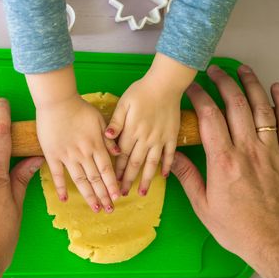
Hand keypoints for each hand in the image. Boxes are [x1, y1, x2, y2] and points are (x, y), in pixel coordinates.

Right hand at [27, 66, 119, 212]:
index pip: (107, 170)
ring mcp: (67, 156)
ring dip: (88, 196)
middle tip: (109, 209)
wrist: (56, 101)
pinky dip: (61, 188)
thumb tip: (119, 152)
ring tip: (95, 208)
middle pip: (95, 179)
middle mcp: (83, 154)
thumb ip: (109, 137)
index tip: (117, 197)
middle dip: (103, 195)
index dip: (112, 185)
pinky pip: (57, 175)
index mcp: (96, 145)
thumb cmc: (79, 108)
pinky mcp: (52, 155)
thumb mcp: (100, 119)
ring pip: (80, 181)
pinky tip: (65, 200)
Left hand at [106, 53, 195, 195]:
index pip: (121, 155)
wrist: (166, 83)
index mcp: (132, 131)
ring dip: (146, 179)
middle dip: (128, 180)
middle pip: (135, 163)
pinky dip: (167, 166)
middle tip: (122, 194)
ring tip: (141, 192)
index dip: (116, 170)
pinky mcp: (172, 136)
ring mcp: (160, 139)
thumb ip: (115, 122)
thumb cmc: (141, 91)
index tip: (112, 182)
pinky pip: (169, 155)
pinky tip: (164, 176)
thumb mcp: (123, 103)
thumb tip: (106, 137)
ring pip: (151, 163)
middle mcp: (146, 138)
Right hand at [170, 65, 278, 260]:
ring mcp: (270, 151)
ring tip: (242, 69)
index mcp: (223, 161)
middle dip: (223, 82)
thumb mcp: (203, 206)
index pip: (209, 117)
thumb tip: (172, 158)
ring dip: (251, 85)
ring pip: (261, 108)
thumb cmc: (237, 228)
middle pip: (235, 105)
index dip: (199, 96)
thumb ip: (188, 177)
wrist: (275, 242)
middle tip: (213, 70)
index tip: (191, 86)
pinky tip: (277, 89)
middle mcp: (247, 150)